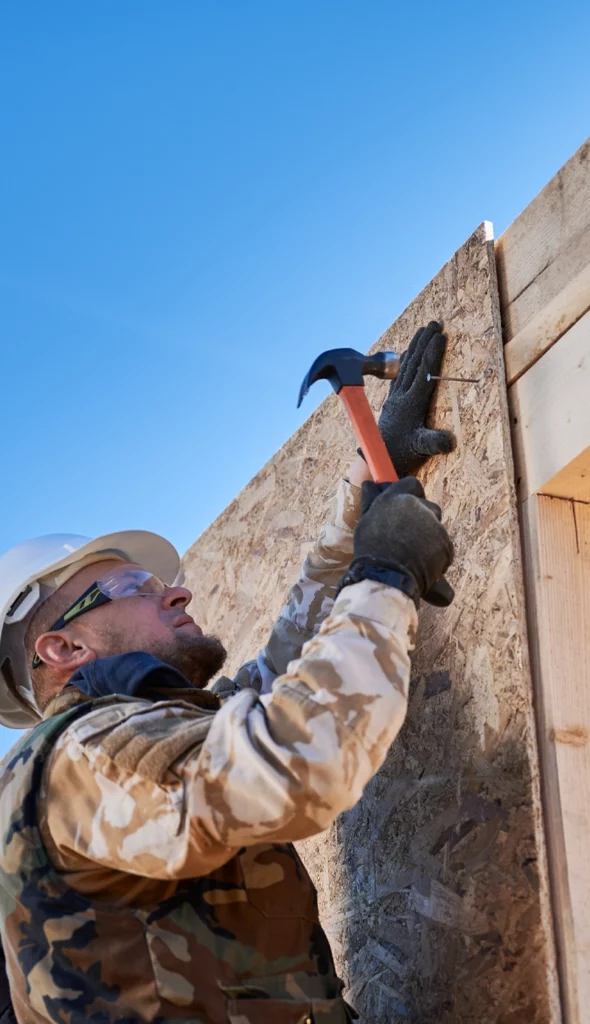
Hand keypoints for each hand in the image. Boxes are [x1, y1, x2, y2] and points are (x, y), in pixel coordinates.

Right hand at [351, 478, 453, 604]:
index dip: (412, 495)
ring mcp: (433, 524)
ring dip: (429, 539)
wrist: (386, 577)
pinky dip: (436, 556)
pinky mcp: (445, 543)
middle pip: (428, 507)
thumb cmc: (371, 550)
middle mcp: (417, 506)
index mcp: (396, 498)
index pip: (412, 485)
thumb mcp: (367, 522)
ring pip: (436, 528)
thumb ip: (372, 501)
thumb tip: (369, 483)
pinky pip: (443, 547)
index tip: (408, 507)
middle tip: (408, 538)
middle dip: (423, 520)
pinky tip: (422, 566)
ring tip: (413, 556)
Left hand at [376, 321, 455, 475]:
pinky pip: (399, 373)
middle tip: (435, 322)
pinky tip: (408, 351)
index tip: (440, 335)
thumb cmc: (402, 454)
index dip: (433, 354)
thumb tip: (451, 441)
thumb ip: (434, 443)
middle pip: (414, 362)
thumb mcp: (421, 450)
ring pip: (405, 365)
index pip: (424, 373)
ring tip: (423, 329)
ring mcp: (395, 396)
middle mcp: (402, 396)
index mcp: (411, 403)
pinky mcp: (392, 399)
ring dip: (415, 346)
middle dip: (425, 341)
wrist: (378, 459)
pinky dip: (405, 359)